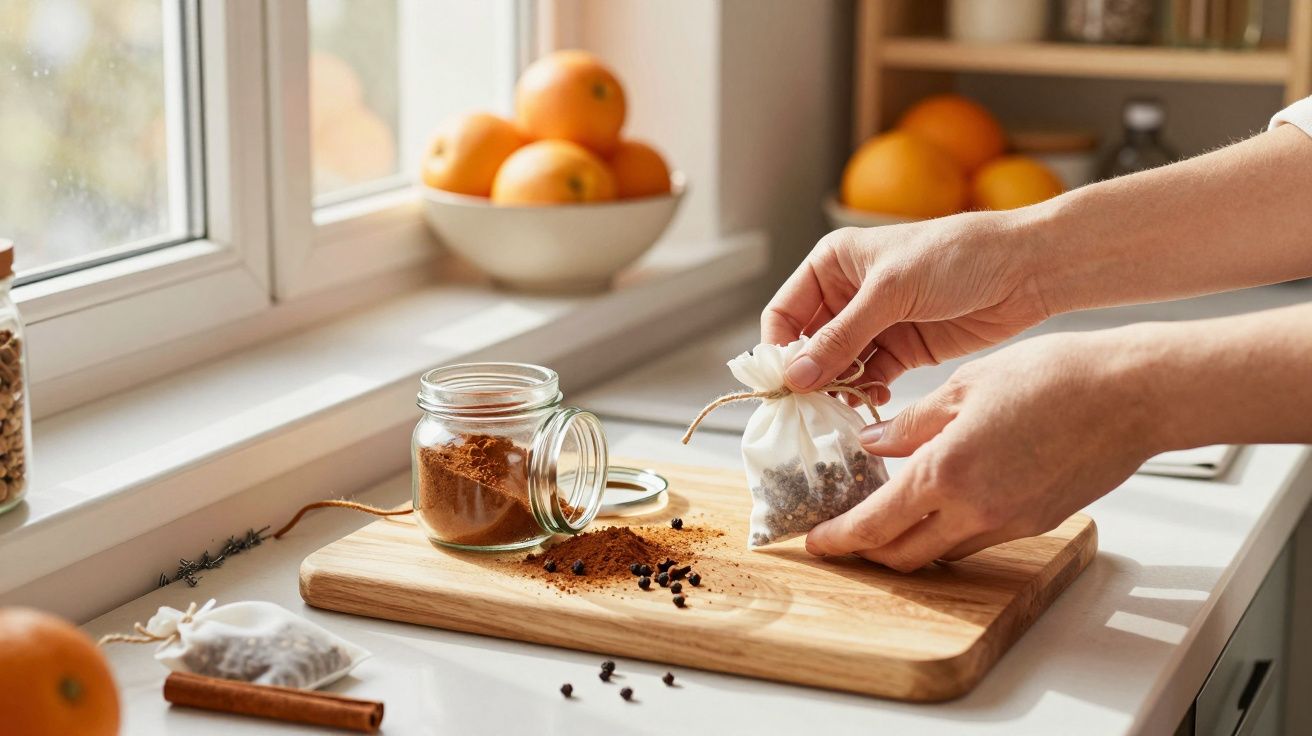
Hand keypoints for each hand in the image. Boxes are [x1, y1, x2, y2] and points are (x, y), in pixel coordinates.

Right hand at [762, 211, 1051, 401]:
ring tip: (846, 409)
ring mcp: (876, 324)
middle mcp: (848, 295)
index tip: (784, 385)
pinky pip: (871, 379)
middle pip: (808, 346)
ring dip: (839, 390)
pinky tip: (875, 402)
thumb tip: (796, 376)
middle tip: (813, 407)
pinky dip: (867, 394)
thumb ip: (841, 337)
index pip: (784, 314)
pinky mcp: (904, 348)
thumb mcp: (890, 292)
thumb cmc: (957, 256)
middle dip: (809, 376)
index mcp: (833, 265)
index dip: (779, 349)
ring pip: (838, 367)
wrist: (1026, 269)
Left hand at [804, 329, 1163, 570]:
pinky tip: (944, 501)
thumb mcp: (964, 386)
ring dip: (910, 543)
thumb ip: (911, 423)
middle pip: (904, 555)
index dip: (839, 540)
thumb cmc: (1054, 377)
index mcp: (947, 473)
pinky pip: (978, 539)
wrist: (1130, 394)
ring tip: (889, 515)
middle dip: (867, 552)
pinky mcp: (1036, 522)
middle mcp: (976, 511)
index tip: (815, 543)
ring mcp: (1010, 523)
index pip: (875, 526)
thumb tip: (872, 444)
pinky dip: (950, 530)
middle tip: (843, 537)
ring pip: (942, 551)